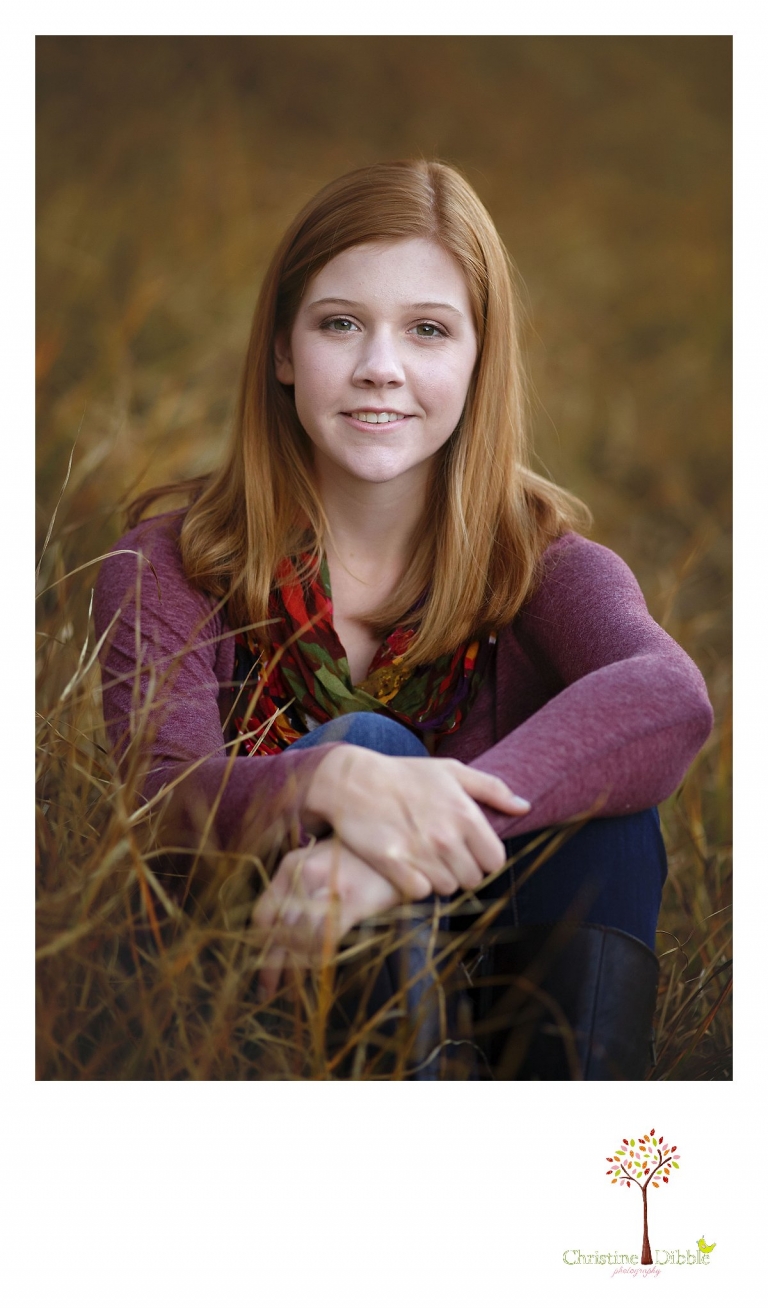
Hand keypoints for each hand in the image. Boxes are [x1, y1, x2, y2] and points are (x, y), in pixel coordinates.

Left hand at [251, 837, 400, 1000]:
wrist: (399, 847)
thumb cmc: (360, 857)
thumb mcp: (321, 862)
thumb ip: (300, 890)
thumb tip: (284, 928)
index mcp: (291, 866)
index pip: (262, 912)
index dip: (258, 943)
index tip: (259, 961)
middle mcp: (302, 876)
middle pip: (275, 931)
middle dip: (269, 966)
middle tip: (266, 989)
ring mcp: (326, 888)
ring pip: (298, 940)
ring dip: (292, 970)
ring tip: (290, 990)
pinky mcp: (351, 902)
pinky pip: (325, 940)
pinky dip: (317, 960)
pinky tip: (316, 974)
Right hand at [303, 747, 529, 899]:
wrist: (352, 780)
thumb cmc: (404, 775)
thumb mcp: (451, 771)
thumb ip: (493, 789)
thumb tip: (525, 807)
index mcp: (465, 815)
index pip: (495, 861)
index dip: (482, 858)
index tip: (467, 850)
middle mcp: (446, 836)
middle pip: (472, 880)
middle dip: (460, 870)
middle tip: (442, 854)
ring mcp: (420, 852)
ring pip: (446, 889)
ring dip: (437, 878)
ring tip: (422, 858)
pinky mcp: (393, 864)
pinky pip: (419, 893)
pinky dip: (414, 884)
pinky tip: (406, 866)